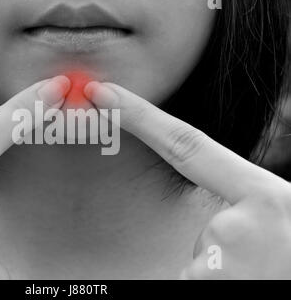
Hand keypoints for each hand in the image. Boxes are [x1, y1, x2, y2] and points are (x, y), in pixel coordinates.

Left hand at [84, 81, 290, 279]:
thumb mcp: (280, 217)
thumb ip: (239, 203)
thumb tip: (207, 214)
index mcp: (264, 195)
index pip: (185, 144)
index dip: (139, 116)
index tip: (103, 94)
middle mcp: (240, 225)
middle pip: (196, 225)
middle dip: (217, 246)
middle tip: (256, 265)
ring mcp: (222, 262)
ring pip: (196, 259)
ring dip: (220, 271)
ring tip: (257, 278)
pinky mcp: (202, 288)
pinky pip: (190, 282)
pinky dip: (213, 285)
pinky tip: (242, 285)